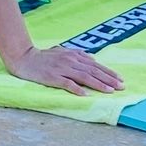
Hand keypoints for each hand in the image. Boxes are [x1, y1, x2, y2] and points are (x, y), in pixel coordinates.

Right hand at [6, 42, 122, 92]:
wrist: (25, 57)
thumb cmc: (44, 56)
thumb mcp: (63, 51)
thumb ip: (78, 55)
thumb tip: (93, 60)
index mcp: (74, 55)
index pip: (96, 65)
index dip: (109, 72)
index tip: (120, 79)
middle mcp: (70, 61)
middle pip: (93, 71)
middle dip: (109, 79)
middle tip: (121, 87)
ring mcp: (62, 69)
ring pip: (84, 77)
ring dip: (98, 84)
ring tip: (109, 91)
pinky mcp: (52, 77)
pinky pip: (67, 84)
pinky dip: (77, 89)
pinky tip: (85, 95)